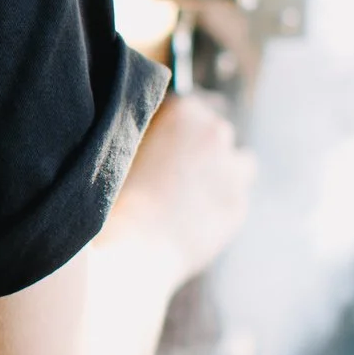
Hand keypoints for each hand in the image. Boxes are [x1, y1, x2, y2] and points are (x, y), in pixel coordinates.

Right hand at [113, 94, 255, 278]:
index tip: (162, 144)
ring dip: (221, 173)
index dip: (173, 128)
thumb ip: (147, 131)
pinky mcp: (238, 205)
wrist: (131, 248)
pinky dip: (219, 205)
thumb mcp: (122, 150)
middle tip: (174, 173)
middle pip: (214, 132)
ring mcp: (232, 170)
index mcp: (183, 111)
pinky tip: (193, 219)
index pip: (186, 106)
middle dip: (200, 149)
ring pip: (239, 163)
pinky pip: (234, 198)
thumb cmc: (115, 198)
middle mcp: (214, 132)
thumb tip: (160, 134)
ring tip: (192, 196)